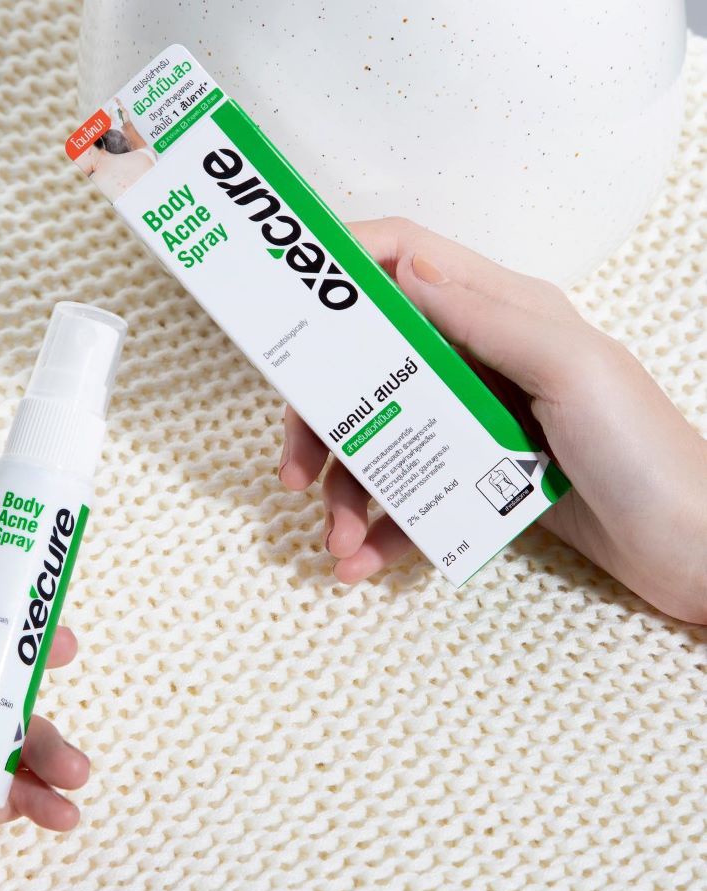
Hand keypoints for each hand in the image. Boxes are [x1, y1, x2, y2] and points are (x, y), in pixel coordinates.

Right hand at [279, 218, 706, 623]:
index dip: (343, 267)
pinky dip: (383, 527)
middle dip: (323, 420)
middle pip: (369, 366)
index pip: (406, 260)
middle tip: (296, 472)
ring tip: (339, 545)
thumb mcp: (570, 367)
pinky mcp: (475, 475)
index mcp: (500, 310)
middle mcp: (477, 356)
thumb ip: (485, 316)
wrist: (690, 550)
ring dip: (349, 491)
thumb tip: (405, 268)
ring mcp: (473, 418)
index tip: (291, 303)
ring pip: (382, 437)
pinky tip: (367, 563)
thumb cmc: (642, 450)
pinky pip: (412, 491)